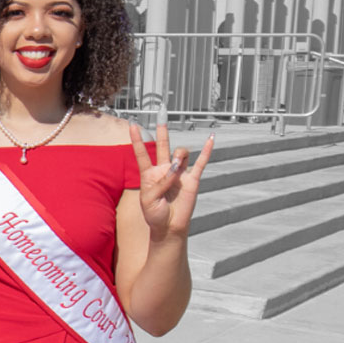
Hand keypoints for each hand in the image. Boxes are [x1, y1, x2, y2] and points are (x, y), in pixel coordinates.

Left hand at [131, 124, 212, 239]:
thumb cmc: (154, 214)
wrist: (169, 227)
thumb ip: (160, 183)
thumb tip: (175, 169)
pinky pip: (201, 162)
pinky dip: (206, 150)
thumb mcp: (149, 199)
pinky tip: (211, 138)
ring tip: (178, 166)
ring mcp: (179, 173)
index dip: (137, 140)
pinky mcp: (192, 179)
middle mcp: (164, 170)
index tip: (132, 124)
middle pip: (163, 146)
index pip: (142, 153)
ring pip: (181, 153)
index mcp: (148, 174)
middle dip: (163, 132)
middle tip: (161, 116)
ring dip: (180, 155)